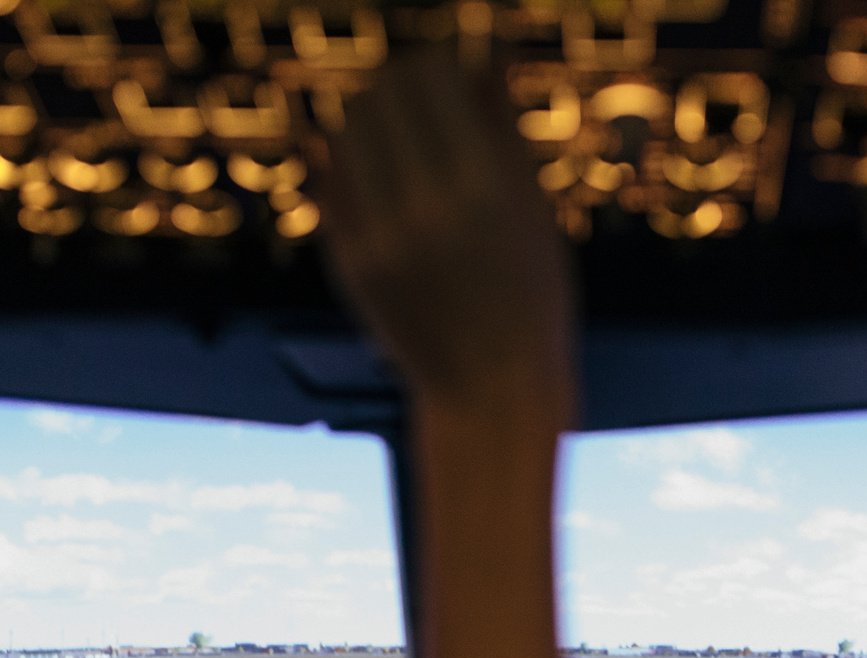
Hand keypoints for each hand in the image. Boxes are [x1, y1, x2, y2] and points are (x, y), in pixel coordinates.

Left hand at [322, 50, 577, 425]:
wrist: (490, 392)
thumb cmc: (529, 298)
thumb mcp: (534, 213)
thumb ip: (504, 131)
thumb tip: (484, 57)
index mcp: (481, 189)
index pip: (430, 79)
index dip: (437, 63)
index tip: (451, 70)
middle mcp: (423, 209)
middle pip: (380, 97)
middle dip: (399, 83)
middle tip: (422, 93)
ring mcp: (377, 239)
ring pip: (346, 134)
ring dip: (369, 117)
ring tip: (400, 130)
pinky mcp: (348, 263)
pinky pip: (332, 183)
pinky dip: (350, 162)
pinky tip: (377, 169)